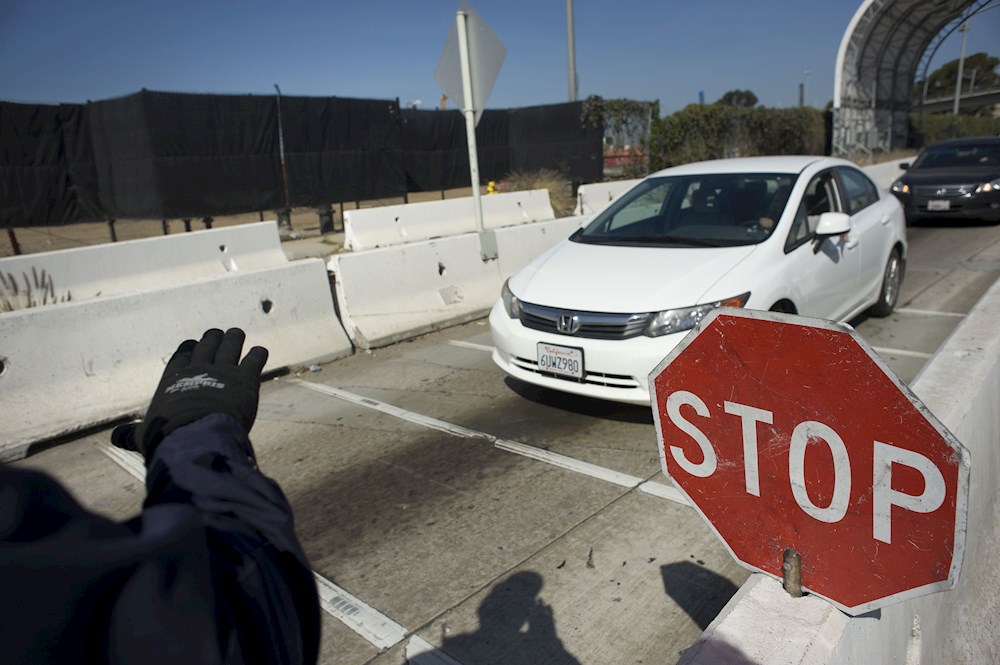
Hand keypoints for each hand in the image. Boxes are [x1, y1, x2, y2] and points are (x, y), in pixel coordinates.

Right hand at [112, 328, 268, 460]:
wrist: (194, 437)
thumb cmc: (166, 438)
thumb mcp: (144, 435)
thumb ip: (131, 434)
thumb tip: (114, 439)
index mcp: (174, 376)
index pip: (183, 353)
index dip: (191, 348)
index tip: (195, 346)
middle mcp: (198, 367)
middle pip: (208, 343)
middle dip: (214, 338)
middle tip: (219, 336)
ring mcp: (224, 369)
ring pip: (231, 342)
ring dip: (234, 338)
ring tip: (237, 335)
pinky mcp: (246, 378)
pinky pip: (256, 356)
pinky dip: (258, 354)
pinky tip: (259, 354)